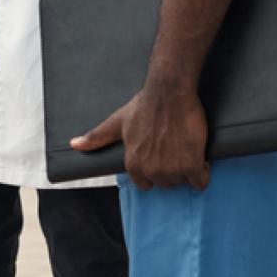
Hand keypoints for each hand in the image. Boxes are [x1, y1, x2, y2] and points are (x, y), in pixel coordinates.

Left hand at [71, 81, 210, 190]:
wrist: (169, 92)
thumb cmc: (143, 106)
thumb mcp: (117, 122)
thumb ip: (97, 137)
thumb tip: (74, 145)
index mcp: (133, 164)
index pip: (146, 184)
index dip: (154, 170)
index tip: (160, 154)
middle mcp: (151, 171)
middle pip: (166, 182)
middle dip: (171, 168)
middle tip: (173, 146)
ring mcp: (171, 169)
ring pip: (183, 181)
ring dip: (187, 168)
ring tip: (184, 147)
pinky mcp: (192, 164)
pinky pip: (201, 181)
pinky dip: (202, 171)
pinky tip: (198, 155)